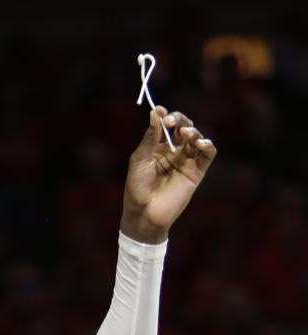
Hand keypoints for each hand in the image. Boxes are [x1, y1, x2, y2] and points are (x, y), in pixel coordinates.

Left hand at [121, 106, 216, 242]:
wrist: (144, 213)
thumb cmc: (136, 187)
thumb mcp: (140, 159)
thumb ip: (151, 137)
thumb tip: (156, 112)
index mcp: (156, 148)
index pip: (166, 126)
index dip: (165, 116)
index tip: (161, 111)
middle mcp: (172, 153)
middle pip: (183, 128)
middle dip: (179, 120)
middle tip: (171, 121)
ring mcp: (185, 162)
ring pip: (196, 138)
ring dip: (193, 132)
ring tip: (185, 134)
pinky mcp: (196, 173)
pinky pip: (207, 155)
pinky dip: (207, 145)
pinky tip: (200, 143)